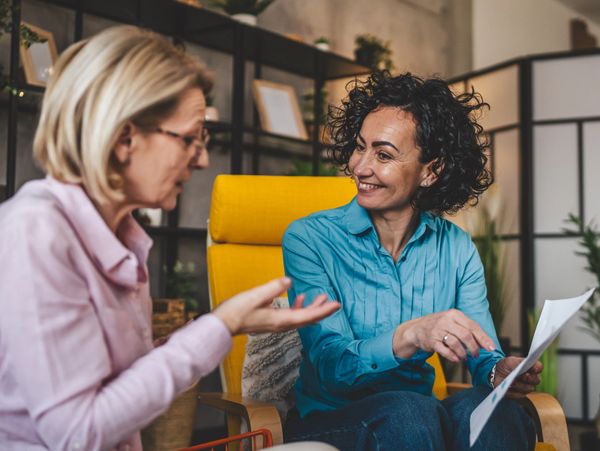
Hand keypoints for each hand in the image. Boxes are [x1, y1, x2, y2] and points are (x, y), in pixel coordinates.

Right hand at [213, 277, 340, 334]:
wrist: (221, 325)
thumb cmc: (236, 311)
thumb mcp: (255, 296)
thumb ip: (273, 287)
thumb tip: (289, 281)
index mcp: (280, 320)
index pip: (308, 316)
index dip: (323, 310)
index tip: (336, 305)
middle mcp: (280, 324)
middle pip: (307, 319)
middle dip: (321, 310)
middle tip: (333, 301)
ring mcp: (275, 324)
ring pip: (299, 318)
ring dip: (310, 308)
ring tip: (320, 297)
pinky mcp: (269, 321)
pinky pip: (289, 316)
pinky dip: (297, 307)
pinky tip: (297, 298)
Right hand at [392, 309, 495, 361]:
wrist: (418, 328)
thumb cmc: (441, 326)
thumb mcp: (454, 321)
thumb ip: (468, 329)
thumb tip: (486, 343)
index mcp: (454, 314)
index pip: (472, 326)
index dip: (483, 338)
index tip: (491, 348)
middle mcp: (445, 320)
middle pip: (465, 335)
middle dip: (474, 348)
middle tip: (476, 355)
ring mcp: (437, 330)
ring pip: (456, 343)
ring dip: (463, 354)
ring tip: (465, 357)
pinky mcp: (431, 341)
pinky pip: (445, 351)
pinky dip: (453, 357)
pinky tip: (457, 359)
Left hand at [493, 356, 541, 397]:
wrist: (496, 373)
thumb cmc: (506, 366)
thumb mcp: (512, 361)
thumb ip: (522, 361)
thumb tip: (530, 362)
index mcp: (531, 368)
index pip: (538, 367)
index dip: (537, 368)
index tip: (533, 368)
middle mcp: (531, 379)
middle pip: (536, 380)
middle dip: (529, 378)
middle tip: (522, 375)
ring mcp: (526, 388)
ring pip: (528, 388)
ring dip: (519, 384)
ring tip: (511, 381)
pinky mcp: (519, 395)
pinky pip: (519, 395)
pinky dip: (512, 391)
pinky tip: (507, 387)